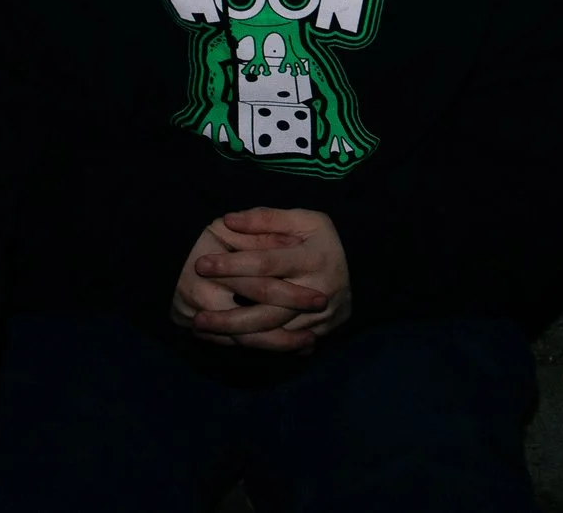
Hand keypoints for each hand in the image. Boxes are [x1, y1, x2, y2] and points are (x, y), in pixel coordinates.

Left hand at [180, 208, 351, 352]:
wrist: (367, 268)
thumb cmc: (326, 240)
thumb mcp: (305, 220)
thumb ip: (267, 219)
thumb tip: (229, 220)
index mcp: (314, 257)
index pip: (266, 263)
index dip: (232, 264)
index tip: (202, 264)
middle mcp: (317, 290)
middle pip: (267, 307)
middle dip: (228, 313)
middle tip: (195, 314)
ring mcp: (320, 317)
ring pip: (273, 332)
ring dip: (236, 333)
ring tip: (205, 329)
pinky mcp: (319, 333)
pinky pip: (282, 343)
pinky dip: (254, 343)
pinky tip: (228, 340)